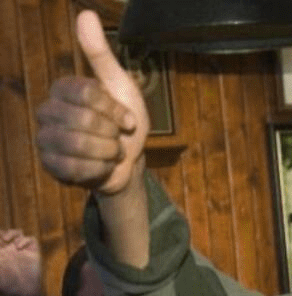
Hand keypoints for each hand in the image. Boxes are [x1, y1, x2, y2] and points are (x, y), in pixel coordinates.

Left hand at [0, 230, 41, 295]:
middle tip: (0, 239)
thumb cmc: (6, 286)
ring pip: (17, 233)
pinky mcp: (33, 252)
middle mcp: (9, 250)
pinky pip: (30, 239)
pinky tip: (18, 247)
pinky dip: (24, 240)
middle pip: (4, 234)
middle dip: (1, 233)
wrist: (24, 293)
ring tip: (5, 239)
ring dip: (11, 232)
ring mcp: (21, 250)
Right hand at [36, 10, 148, 193]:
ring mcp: (46, 140)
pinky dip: (100, 169)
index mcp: (63, 89)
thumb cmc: (125, 123)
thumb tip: (86, 14)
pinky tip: (103, 166)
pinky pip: (76, 168)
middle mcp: (47, 111)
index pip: (87, 94)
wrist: (129, 163)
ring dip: (108, 152)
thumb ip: (101, 55)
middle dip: (112, 133)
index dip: (114, 110)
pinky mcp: (50, 167)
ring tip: (112, 152)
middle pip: (83, 120)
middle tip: (117, 138)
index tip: (128, 119)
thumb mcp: (121, 87)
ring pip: (79, 144)